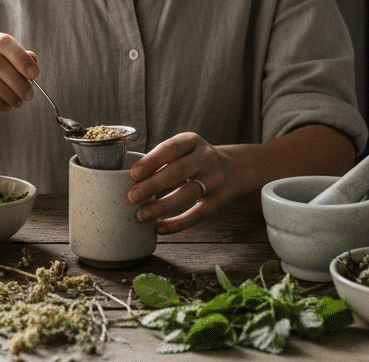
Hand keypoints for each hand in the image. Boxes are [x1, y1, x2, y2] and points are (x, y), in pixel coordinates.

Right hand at [0, 32, 37, 130]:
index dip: (21, 57)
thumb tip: (33, 58)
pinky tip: (4, 107)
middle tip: (29, 95)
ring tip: (17, 102)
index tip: (35, 74)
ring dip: (7, 92)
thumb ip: (18, 64)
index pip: (3, 41)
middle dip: (16, 80)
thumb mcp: (5, 74)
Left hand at [126, 132, 241, 234]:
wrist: (238, 168)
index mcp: (192, 141)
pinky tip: (160, 228)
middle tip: (132, 197)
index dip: (152, 160)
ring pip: (188, 193)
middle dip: (153, 184)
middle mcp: (206, 158)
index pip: (171, 148)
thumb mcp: (185, 150)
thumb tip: (131, 182)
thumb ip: (163, 161)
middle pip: (179, 171)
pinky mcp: (220, 200)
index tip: (134, 174)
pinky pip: (198, 214)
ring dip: (162, 205)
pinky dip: (178, 223)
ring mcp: (215, 179)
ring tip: (141, 215)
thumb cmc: (197, 160)